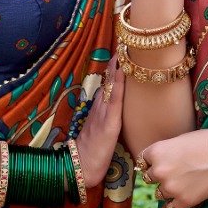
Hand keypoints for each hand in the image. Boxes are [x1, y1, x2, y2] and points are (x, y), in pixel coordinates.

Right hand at [75, 59, 124, 186]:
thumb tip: (116, 109)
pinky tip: (123, 70)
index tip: (123, 47)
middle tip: (126, 39)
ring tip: (126, 47)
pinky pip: (115, 100)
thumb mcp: (102, 131)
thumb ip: (108, 119)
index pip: (109, 82)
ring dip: (118, 66)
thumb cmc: (92, 153)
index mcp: (99, 108)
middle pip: (110, 78)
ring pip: (112, 84)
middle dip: (118, 60)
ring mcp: (104, 113)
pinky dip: (119, 84)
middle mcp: (100, 106)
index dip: (115, 66)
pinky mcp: (109, 123)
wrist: (80, 167)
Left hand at [137, 124, 207, 207]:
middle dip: (160, 176)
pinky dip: (178, 205)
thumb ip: (165, 152)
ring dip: (169, 190)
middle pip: (149, 179)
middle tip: (177, 172)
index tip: (165, 162)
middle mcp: (159, 170)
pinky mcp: (184, 201)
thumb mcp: (180, 140)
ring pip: (160, 194)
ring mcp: (171, 188)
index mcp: (156, 152)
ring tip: (187, 182)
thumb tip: (156, 163)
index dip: (153, 162)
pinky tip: (188, 196)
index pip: (143, 162)